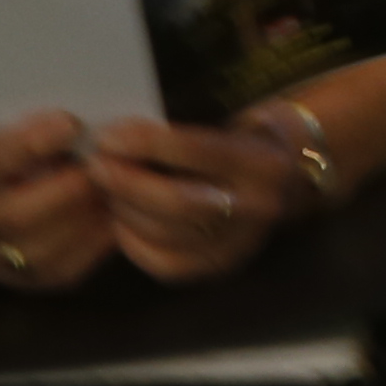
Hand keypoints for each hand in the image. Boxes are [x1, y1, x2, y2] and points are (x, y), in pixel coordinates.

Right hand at [0, 98, 112, 291]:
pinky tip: (113, 214)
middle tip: (102, 161)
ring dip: (84, 221)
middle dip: (65, 191)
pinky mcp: (20, 275)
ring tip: (115, 185)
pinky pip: (61, 273)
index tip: (66, 122)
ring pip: (42, 252)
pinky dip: (93, 248)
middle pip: (17, 219)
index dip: (27, 146)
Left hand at [83, 116, 309, 284]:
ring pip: (168, 235)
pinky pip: (167, 265)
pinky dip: (135, 244)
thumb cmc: (245, 135)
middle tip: (95, 166)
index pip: (197, 151)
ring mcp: (241, 244)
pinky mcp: (222, 267)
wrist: (289, 174)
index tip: (108, 136)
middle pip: (179, 203)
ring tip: (105, 189)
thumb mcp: (231, 119)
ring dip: (125, 210)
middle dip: (127, 183)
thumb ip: (183, 128)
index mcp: (263, 162)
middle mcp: (258, 208)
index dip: (147, 143)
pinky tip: (121, 222)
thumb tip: (119, 134)